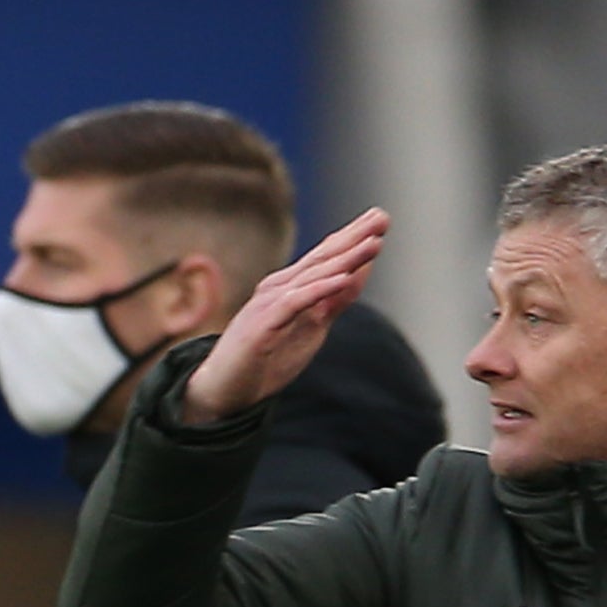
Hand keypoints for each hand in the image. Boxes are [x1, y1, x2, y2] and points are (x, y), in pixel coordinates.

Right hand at [183, 207, 389, 423]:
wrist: (224, 389)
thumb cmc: (266, 358)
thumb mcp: (310, 327)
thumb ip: (332, 302)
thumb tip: (356, 276)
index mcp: (289, 287)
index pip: (325, 256)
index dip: (353, 236)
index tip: (381, 218)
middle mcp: (278, 288)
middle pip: (322, 258)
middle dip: (354, 237)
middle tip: (382, 217)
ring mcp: (269, 304)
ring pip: (314, 275)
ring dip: (345, 258)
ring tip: (373, 242)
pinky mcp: (263, 325)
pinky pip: (296, 302)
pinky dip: (320, 289)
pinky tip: (343, 277)